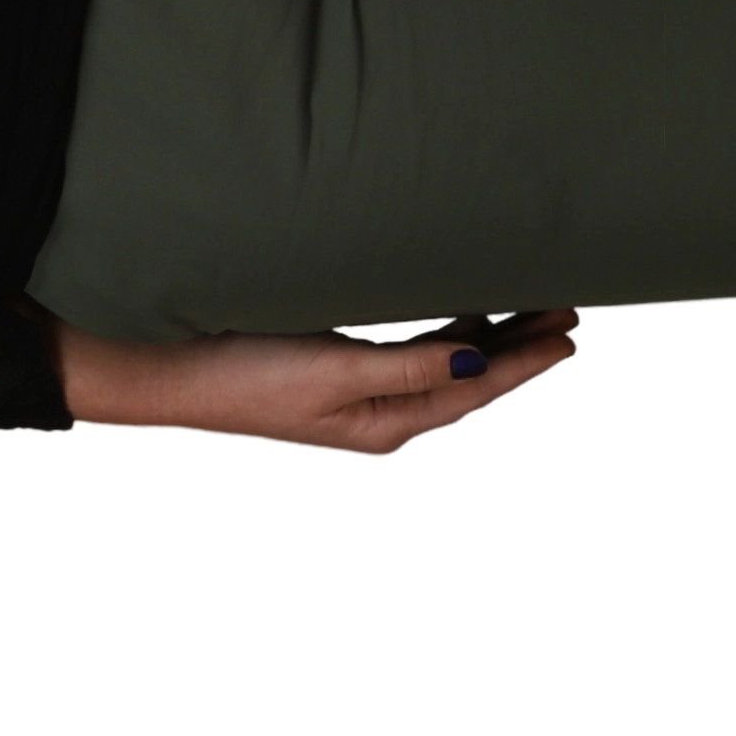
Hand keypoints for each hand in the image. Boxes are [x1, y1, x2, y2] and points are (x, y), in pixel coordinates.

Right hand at [58, 312, 588, 457]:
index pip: (476, 385)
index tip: (566, 328)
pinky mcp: (338, 374)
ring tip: (528, 312)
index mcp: (385, 424)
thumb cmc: (241, 375)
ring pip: (444, 367)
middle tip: (564, 312)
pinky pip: (414, 356)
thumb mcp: (332, 370)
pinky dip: (448, 335)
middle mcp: (380, 415)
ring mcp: (359, 397)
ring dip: (488, 339)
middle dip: (519, 348)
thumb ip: (406, 366)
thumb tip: (476, 358)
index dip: (526, 357)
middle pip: (469, 380)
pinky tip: (460, 317)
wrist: (170, 376)